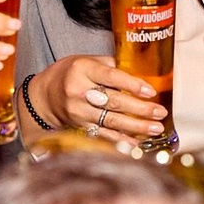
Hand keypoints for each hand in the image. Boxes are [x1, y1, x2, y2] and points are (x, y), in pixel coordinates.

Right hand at [28, 53, 166, 141]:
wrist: (43, 96)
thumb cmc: (69, 74)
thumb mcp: (86, 60)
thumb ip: (111, 65)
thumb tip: (140, 70)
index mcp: (83, 69)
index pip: (111, 77)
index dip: (132, 85)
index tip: (150, 91)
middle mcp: (79, 91)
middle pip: (114, 101)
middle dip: (140, 109)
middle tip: (160, 112)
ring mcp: (78, 111)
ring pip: (111, 120)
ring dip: (136, 126)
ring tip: (155, 128)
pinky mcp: (79, 126)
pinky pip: (103, 134)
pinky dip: (121, 139)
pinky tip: (136, 143)